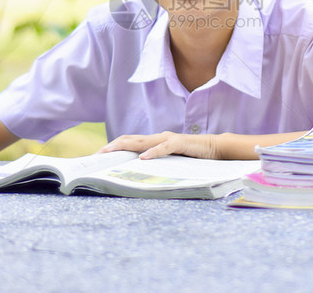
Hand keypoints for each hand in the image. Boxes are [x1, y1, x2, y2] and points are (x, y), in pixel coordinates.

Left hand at [98, 131, 220, 159]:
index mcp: (154, 142)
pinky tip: (143, 158)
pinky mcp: (179, 143)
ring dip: (124, 146)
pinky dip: (152, 152)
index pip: (129, 142)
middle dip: (112, 146)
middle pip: (130, 139)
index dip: (113, 147)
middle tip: (97, 155)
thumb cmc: (192, 156)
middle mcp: (158, 138)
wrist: (215, 148)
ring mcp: (167, 139)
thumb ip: (156, 164)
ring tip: (110, 152)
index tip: (99, 156)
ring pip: (142, 141)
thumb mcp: (170, 161)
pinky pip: (163, 147)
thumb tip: (138, 175)